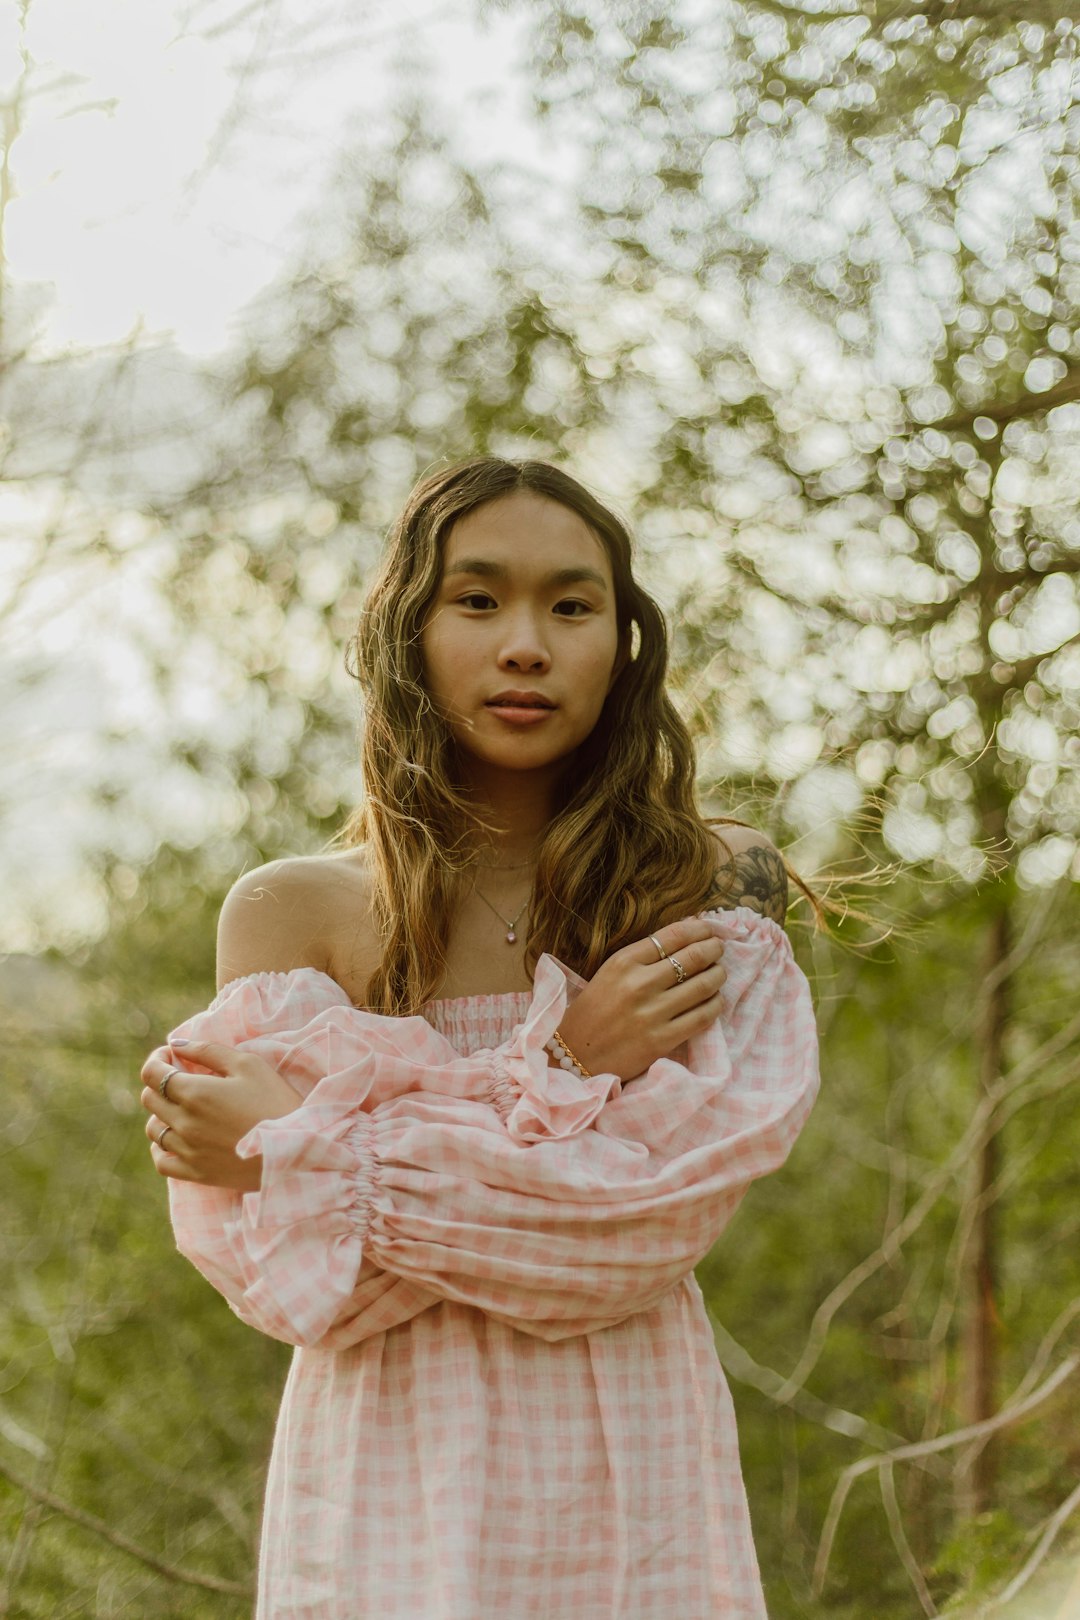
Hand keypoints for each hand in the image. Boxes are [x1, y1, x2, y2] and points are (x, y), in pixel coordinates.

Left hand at [139, 1041, 301, 1190]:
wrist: (298, 1150)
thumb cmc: (276, 1101)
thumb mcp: (249, 1065)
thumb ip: (208, 1050)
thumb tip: (176, 1044)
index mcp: (195, 1093)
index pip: (153, 1073)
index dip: (157, 1059)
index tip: (170, 1056)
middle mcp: (184, 1123)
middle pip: (150, 1098)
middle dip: (161, 1082)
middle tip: (183, 1078)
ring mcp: (188, 1151)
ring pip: (153, 1129)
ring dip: (162, 1113)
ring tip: (184, 1108)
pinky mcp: (197, 1174)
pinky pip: (162, 1161)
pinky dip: (161, 1147)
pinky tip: (175, 1138)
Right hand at [556, 918, 726, 1081]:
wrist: (575, 1055)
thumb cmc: (593, 1011)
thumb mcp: (610, 973)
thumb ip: (644, 956)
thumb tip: (687, 932)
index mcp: (624, 962)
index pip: (673, 936)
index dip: (699, 929)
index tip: (708, 930)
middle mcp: (639, 984)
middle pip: (693, 957)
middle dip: (714, 948)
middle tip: (719, 947)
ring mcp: (652, 1013)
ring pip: (703, 985)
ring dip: (718, 975)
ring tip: (719, 972)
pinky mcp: (662, 1040)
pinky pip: (702, 1017)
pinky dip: (715, 1005)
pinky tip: (714, 1000)